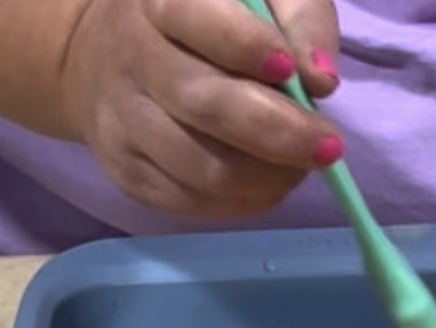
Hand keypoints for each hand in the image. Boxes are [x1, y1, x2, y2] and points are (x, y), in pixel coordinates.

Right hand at [62, 0, 343, 216]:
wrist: (107, 53)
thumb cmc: (207, 17)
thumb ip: (299, 18)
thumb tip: (322, 79)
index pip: (199, 21)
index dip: (249, 48)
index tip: (292, 72)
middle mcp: (131, 58)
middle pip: (205, 107)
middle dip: (277, 134)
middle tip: (329, 149)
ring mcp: (122, 120)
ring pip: (199, 167)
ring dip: (265, 178)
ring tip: (302, 169)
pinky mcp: (125, 170)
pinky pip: (188, 200)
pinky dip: (240, 201)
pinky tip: (268, 184)